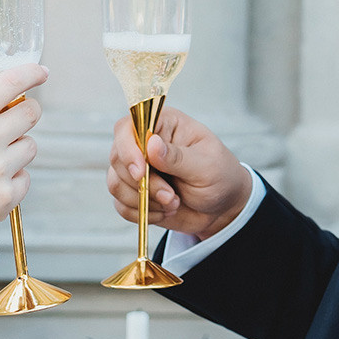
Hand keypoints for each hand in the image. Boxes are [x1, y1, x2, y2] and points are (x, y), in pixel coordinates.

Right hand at [0, 65, 45, 227]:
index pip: (11, 82)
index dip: (31, 73)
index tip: (42, 72)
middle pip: (31, 113)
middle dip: (26, 115)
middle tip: (15, 124)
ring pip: (30, 146)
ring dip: (17, 152)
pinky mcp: (7, 194)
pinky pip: (25, 178)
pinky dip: (12, 182)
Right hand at [106, 105, 248, 238]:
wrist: (222, 207)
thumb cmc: (220, 177)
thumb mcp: (207, 166)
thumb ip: (178, 157)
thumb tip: (151, 144)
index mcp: (165, 124)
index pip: (128, 127)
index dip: (128, 149)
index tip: (141, 173)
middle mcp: (145, 144)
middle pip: (118, 158)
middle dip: (142, 184)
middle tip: (171, 196)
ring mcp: (138, 168)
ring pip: (116, 183)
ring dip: (144, 201)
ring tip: (173, 203)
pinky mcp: (135, 192)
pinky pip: (121, 205)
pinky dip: (142, 214)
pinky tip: (164, 211)